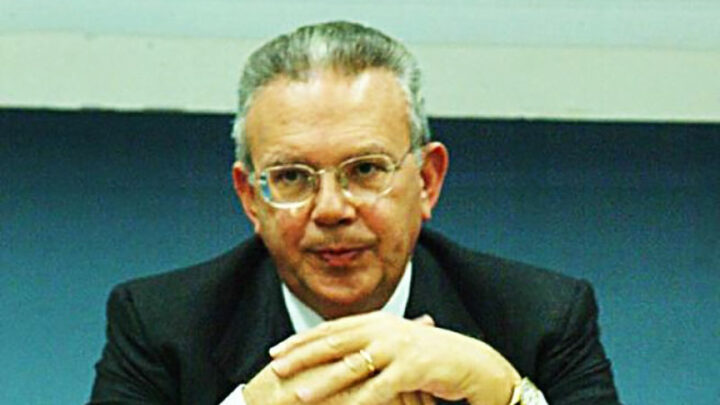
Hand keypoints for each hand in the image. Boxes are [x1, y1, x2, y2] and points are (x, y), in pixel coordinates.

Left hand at [268, 312, 520, 404]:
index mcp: (377, 321)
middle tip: (275, 368)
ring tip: (298, 394)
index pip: (331, 329)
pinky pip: (378, 389)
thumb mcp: (396, 344)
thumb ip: (368, 343)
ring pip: (351, 366)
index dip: (302, 339)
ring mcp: (397, 348)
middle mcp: (384, 329)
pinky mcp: (411, 369)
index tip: (278, 350)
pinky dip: (356, 402)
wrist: (471, 361)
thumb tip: (336, 349)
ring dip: (321, 382)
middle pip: (334, 342)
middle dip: (302, 356)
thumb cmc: (429, 356)